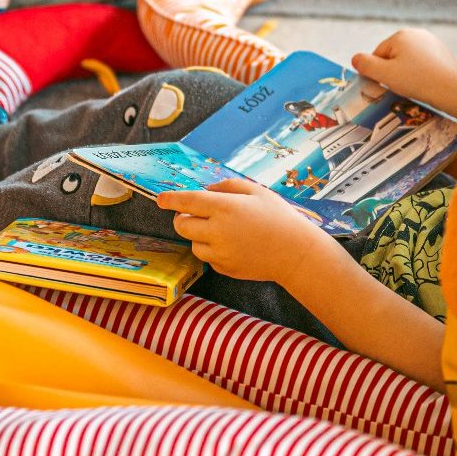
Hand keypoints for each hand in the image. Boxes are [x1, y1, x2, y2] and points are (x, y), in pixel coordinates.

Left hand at [158, 179, 335, 285]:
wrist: (296, 253)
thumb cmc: (279, 217)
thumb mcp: (256, 191)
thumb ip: (227, 186)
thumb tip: (207, 190)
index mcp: (224, 208)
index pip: (186, 202)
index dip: (170, 199)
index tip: (160, 199)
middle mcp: (217, 231)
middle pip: (181, 226)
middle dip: (183, 219)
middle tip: (196, 215)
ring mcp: (220, 253)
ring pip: (193, 244)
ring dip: (199, 236)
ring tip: (221, 231)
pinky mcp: (224, 269)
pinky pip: (208, 258)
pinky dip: (213, 250)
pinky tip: (233, 245)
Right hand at [352, 28, 456, 104]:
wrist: (452, 89)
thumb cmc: (417, 81)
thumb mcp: (385, 74)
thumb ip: (366, 65)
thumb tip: (355, 59)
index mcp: (400, 35)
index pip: (378, 54)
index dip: (379, 71)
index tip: (388, 84)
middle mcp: (416, 34)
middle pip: (393, 55)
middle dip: (394, 71)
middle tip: (403, 86)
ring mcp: (431, 42)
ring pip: (408, 60)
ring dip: (407, 73)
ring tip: (415, 86)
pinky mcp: (442, 52)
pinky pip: (423, 63)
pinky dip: (421, 73)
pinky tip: (426, 83)